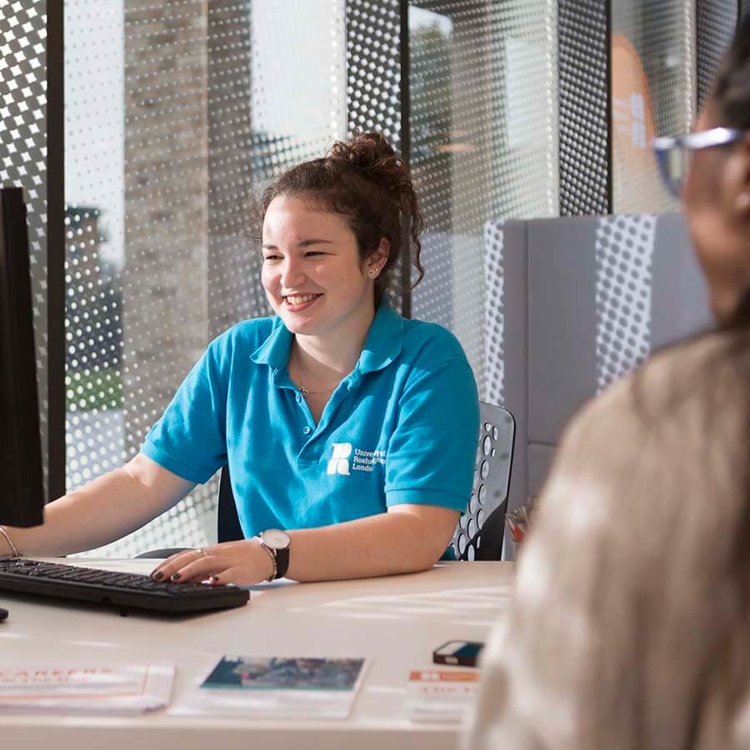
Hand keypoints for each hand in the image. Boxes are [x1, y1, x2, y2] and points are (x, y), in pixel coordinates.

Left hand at [150, 539, 274, 585]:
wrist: (269, 553)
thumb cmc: (243, 558)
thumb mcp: (219, 561)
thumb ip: (202, 569)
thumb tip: (182, 578)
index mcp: (211, 552)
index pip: (186, 555)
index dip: (169, 563)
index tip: (154, 573)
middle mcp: (217, 554)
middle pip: (192, 557)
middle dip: (173, 567)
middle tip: (158, 577)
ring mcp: (229, 561)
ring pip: (207, 563)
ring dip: (190, 571)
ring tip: (177, 579)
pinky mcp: (242, 570)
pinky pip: (230, 573)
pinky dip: (220, 577)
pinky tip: (212, 583)